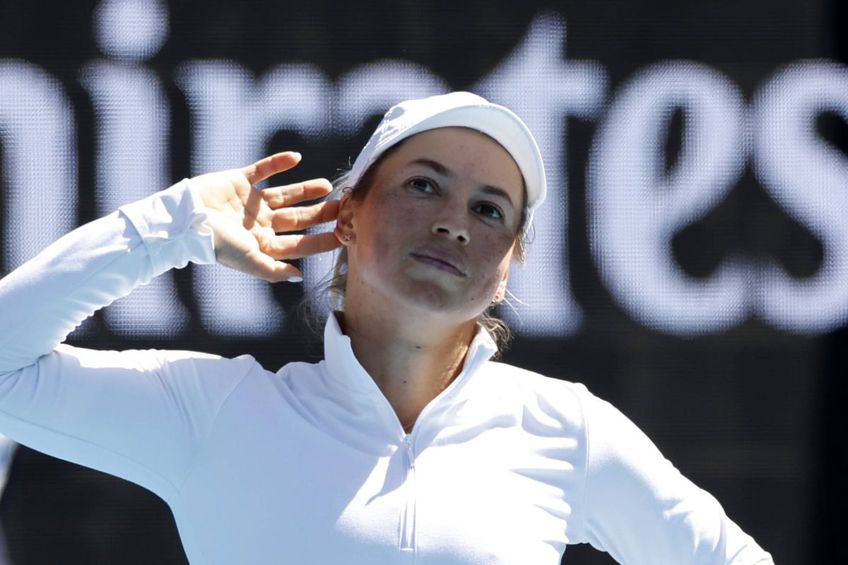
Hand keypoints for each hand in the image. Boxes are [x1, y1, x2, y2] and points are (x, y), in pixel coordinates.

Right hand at [191, 152, 340, 282]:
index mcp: (264, 244)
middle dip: (321, 213)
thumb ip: (274, 270)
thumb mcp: (249, 260)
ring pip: (285, 195)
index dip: (323, 239)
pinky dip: (278, 163)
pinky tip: (296, 158)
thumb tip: (300, 278)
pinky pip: (262, 170)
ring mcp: (250, 202)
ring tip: (327, 185)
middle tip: (344, 206)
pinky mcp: (238, 181)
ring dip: (306, 190)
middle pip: (298, 218)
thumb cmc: (217, 244)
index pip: (301, 243)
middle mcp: (260, 223)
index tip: (345, 234)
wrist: (184, 219)